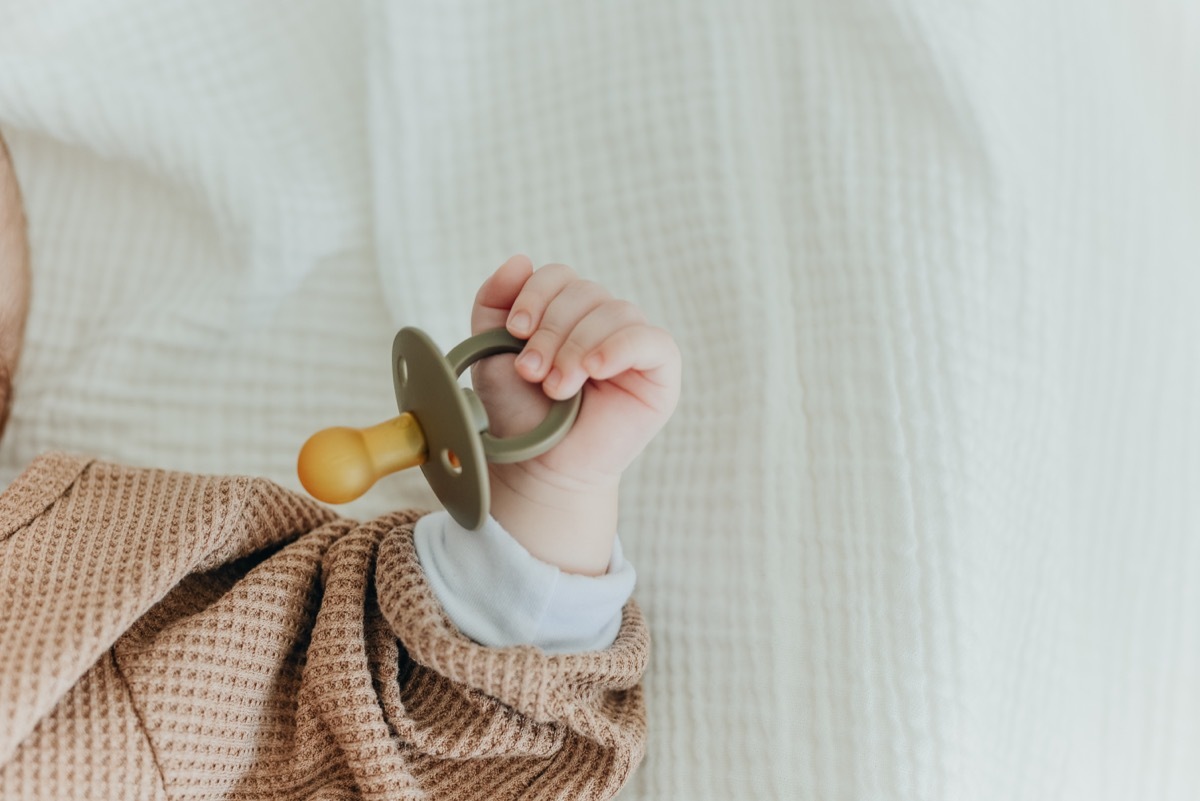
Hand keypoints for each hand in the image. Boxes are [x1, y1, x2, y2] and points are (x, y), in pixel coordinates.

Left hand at [470, 255, 680, 573]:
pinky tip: (596, 369)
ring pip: (615, 312)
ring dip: (578, 348)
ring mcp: (634, 344)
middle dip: (553, 331)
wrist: (538, 465)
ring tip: (558, 387)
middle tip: (533, 372)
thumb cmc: (519, 411)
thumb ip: (495, 302)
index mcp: (568, 311)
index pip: (560, 275)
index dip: (536, 295)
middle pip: (586, 291)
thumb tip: (520, 259)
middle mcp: (604, 321)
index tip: (515, 331)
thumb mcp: (492, 350)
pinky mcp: (660, 371)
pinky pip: (652, 341)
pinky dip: (621, 347)